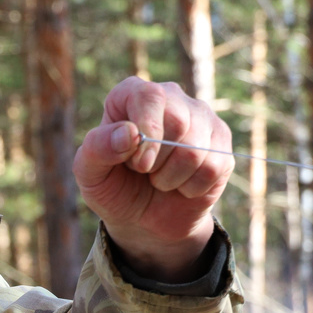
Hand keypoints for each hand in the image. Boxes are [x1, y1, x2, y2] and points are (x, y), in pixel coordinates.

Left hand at [73, 78, 233, 281]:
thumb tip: (130, 133)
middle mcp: (171, 98)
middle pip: (178, 122)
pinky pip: (213, 168)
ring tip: (160, 179)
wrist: (144, 218)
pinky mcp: (222, 144)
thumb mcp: (90, 173)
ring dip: (171, 179)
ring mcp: (201, 119)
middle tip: (144, 172)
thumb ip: (97, 148)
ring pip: (196, 149)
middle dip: (157, 161)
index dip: (147, 130)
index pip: (150, 95)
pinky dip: (191, 189)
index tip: (138, 164)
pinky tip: (181, 185)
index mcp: (133, 94)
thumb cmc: (114, 187)